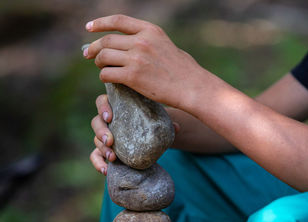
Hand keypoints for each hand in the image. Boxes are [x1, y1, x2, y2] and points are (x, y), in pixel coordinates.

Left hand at [84, 14, 210, 109]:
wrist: (192, 87)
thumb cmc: (184, 70)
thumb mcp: (167, 45)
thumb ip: (149, 41)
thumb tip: (131, 44)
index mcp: (151, 30)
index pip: (118, 21)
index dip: (100, 23)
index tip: (89, 27)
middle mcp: (142, 41)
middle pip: (107, 40)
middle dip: (94, 47)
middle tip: (88, 54)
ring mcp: (136, 58)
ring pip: (104, 56)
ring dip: (98, 62)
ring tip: (101, 68)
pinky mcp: (133, 76)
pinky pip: (107, 74)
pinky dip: (104, 77)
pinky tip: (108, 79)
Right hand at [89, 94, 180, 174]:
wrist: (149, 139)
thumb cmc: (150, 123)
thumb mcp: (158, 121)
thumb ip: (166, 123)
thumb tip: (177, 128)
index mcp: (117, 106)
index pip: (102, 101)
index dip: (103, 108)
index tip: (110, 117)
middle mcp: (107, 121)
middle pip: (96, 122)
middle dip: (101, 131)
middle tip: (110, 141)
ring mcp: (103, 136)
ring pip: (96, 140)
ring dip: (102, 149)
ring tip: (113, 158)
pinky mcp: (103, 150)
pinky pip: (95, 156)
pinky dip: (98, 163)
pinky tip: (106, 171)